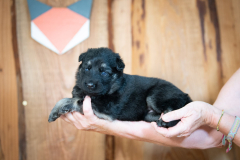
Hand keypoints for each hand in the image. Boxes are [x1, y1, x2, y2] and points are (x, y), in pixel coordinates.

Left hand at [60, 97, 221, 148]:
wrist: (176, 134)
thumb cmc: (169, 126)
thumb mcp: (162, 120)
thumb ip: (153, 118)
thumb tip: (149, 114)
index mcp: (128, 129)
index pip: (101, 123)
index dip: (90, 113)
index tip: (86, 100)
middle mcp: (120, 131)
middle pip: (90, 127)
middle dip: (76, 117)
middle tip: (64, 107)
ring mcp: (118, 129)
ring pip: (91, 128)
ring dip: (78, 120)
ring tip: (66, 111)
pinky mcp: (119, 126)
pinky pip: (97, 125)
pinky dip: (86, 119)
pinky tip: (81, 113)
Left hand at [152, 101, 212, 137]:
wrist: (210, 113)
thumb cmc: (199, 110)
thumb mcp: (186, 110)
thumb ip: (174, 114)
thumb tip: (163, 118)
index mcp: (183, 128)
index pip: (167, 133)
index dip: (158, 129)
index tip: (153, 122)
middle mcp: (183, 132)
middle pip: (168, 134)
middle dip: (159, 128)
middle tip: (154, 120)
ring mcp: (185, 131)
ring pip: (170, 133)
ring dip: (163, 127)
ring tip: (159, 119)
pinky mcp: (185, 128)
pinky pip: (174, 130)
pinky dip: (168, 126)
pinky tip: (166, 119)